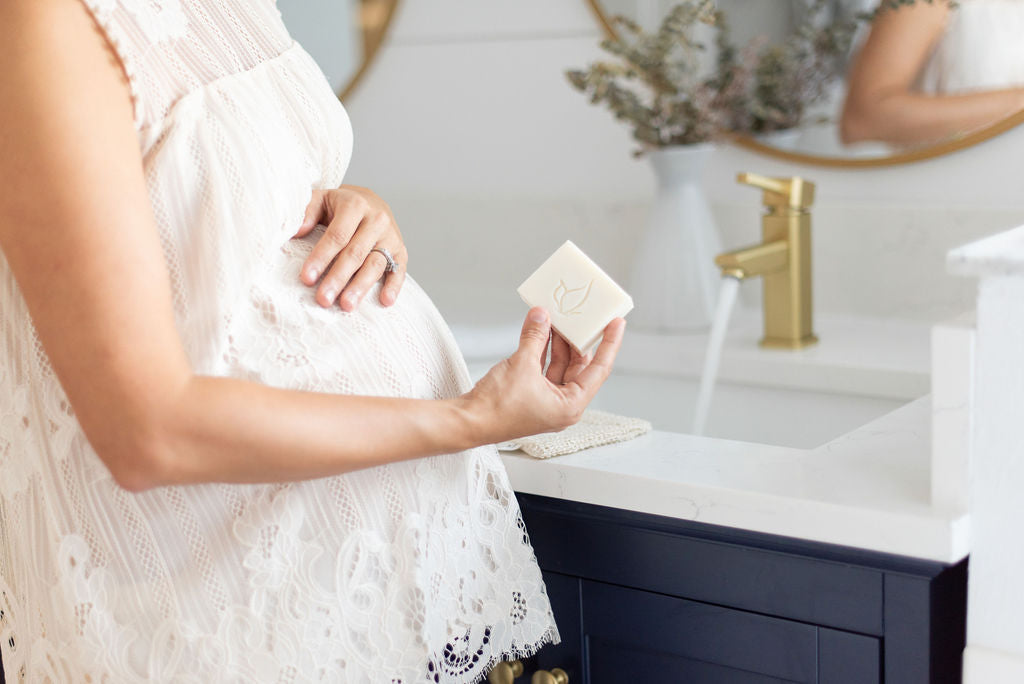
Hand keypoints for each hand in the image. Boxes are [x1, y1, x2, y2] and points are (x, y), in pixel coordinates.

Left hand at [293, 186, 406, 309]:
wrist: (370, 200)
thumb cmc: (339, 205)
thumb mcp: (321, 199)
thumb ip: (307, 211)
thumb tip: (297, 232)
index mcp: (355, 205)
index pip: (337, 235)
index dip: (321, 257)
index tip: (307, 278)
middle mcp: (376, 220)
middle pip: (356, 253)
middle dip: (338, 278)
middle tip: (324, 299)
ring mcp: (391, 237)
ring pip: (375, 264)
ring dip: (361, 287)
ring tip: (347, 305)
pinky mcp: (401, 250)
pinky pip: (399, 270)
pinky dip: (394, 286)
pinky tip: (384, 301)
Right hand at [463, 307, 625, 443]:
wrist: (468, 422)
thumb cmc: (496, 409)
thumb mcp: (521, 365)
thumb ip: (534, 338)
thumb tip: (541, 317)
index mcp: (570, 405)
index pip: (598, 369)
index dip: (609, 344)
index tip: (616, 324)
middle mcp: (562, 406)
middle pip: (579, 366)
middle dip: (576, 339)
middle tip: (580, 316)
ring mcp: (547, 402)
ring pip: (560, 366)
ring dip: (558, 343)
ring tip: (556, 319)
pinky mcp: (532, 396)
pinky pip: (544, 369)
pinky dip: (543, 351)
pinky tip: (540, 332)